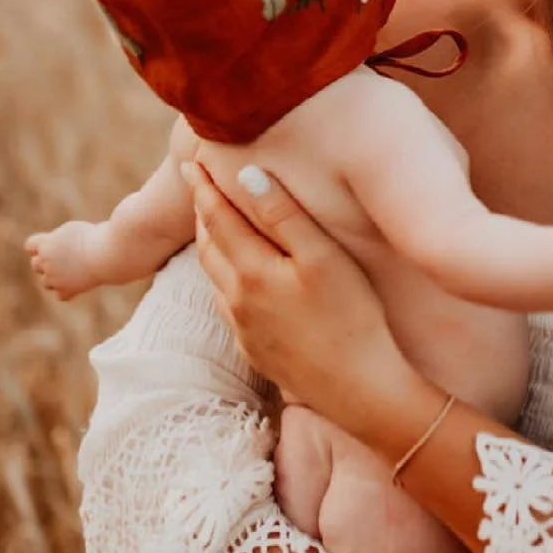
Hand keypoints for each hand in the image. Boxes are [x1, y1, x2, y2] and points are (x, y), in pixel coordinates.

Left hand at [25, 221, 103, 299]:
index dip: (41, 245)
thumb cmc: (95, 236)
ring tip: (76, 271)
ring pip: (46, 283)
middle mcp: (46, 261)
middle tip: (69, 257)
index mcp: (46, 243)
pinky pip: (61, 295)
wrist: (107, 254)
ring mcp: (54, 278)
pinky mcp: (66, 290)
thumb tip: (57, 249)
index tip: (57, 243)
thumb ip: (59, 239)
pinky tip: (80, 282)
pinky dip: (69, 291)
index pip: (31, 245)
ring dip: (57, 278)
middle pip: (36, 265)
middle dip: (48, 262)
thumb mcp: (74, 230)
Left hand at [183, 157, 414, 447]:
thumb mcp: (324, 258)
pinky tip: (241, 281)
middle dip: (204, 213)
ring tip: (215, 226)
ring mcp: (246, 331)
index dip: (203, 187)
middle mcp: (238, 301)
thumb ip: (283, 215)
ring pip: (216, 280)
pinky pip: (231, 308)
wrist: (361, 391)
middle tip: (199, 186)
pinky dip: (226, 282)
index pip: (217, 218)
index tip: (191, 161)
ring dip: (212, 248)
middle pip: (210, 247)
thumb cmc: (353, 317)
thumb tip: (246, 175)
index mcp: (252, 272)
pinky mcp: (258, 353)